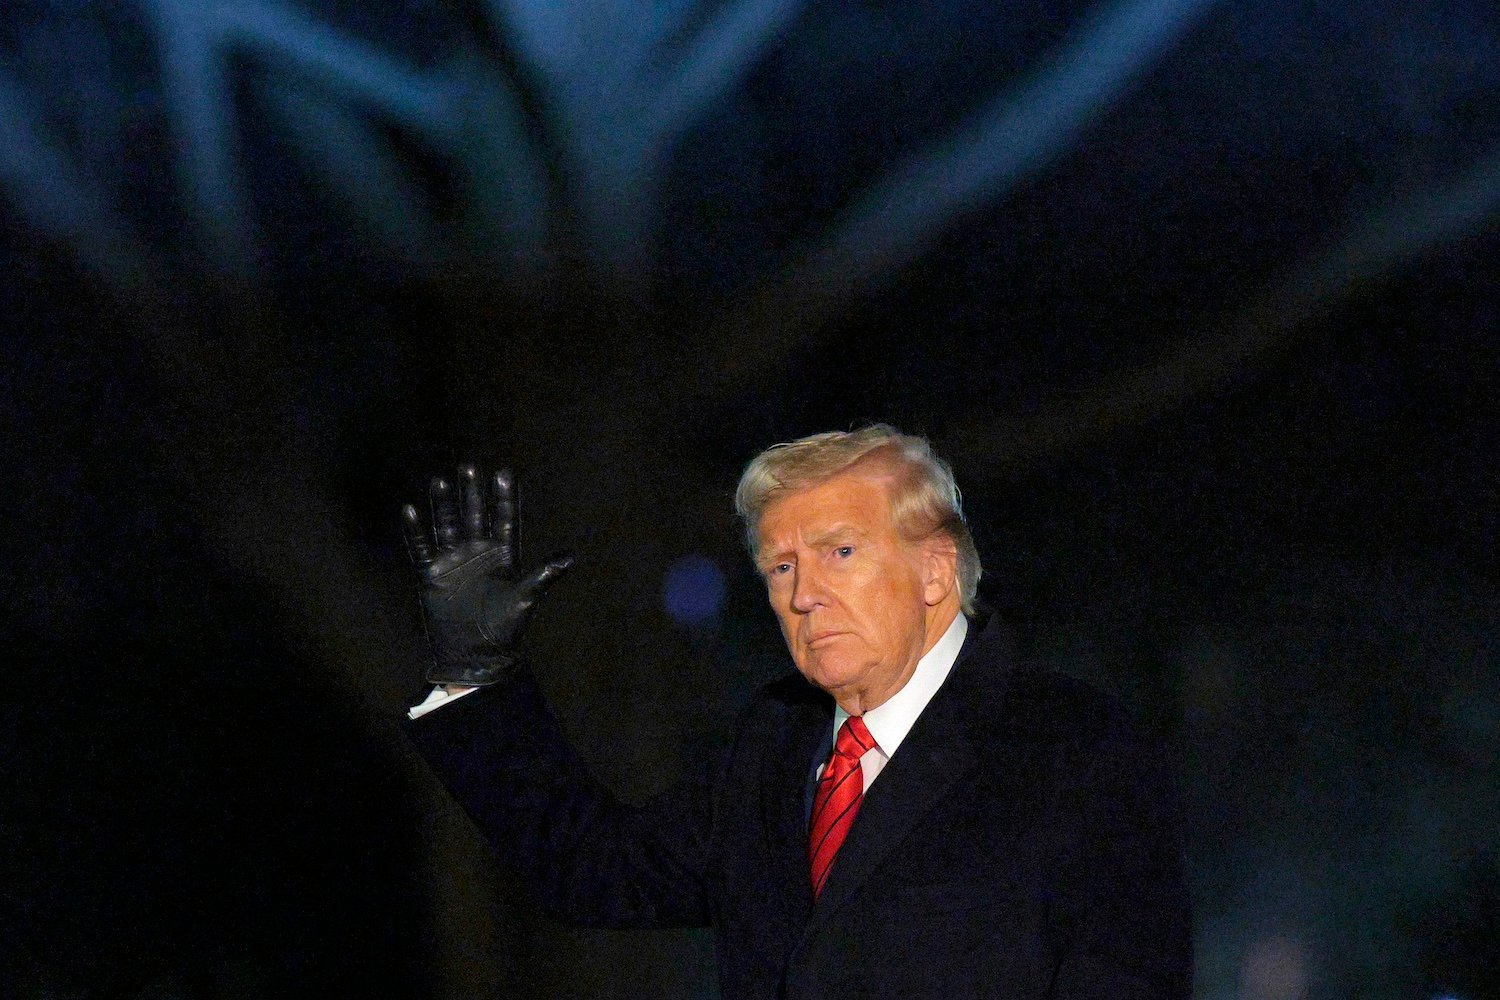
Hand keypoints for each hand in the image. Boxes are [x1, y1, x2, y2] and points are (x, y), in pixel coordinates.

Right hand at [402, 466, 572, 685]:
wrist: (475, 657)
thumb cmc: (505, 630)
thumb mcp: (524, 600)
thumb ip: (543, 576)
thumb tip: (570, 557)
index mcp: (503, 556)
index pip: (504, 519)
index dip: (504, 497)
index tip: (503, 472)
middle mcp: (477, 553)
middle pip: (475, 515)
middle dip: (472, 493)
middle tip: (469, 467)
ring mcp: (453, 562)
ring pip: (447, 526)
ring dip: (444, 505)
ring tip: (441, 481)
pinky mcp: (432, 576)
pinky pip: (422, 548)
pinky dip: (416, 531)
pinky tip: (410, 511)